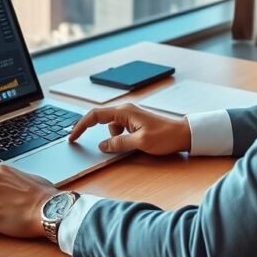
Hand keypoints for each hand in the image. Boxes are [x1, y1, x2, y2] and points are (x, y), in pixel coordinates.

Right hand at [68, 102, 190, 154]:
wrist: (184, 134)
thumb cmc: (165, 136)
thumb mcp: (140, 142)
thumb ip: (119, 144)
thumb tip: (102, 146)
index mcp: (124, 111)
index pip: (95, 115)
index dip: (81, 125)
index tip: (72, 135)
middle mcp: (125, 111)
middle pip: (100, 119)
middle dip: (89, 129)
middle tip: (78, 140)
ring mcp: (130, 116)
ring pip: (110, 127)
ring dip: (112, 138)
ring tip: (130, 145)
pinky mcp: (135, 123)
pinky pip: (120, 130)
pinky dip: (119, 138)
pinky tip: (132, 144)